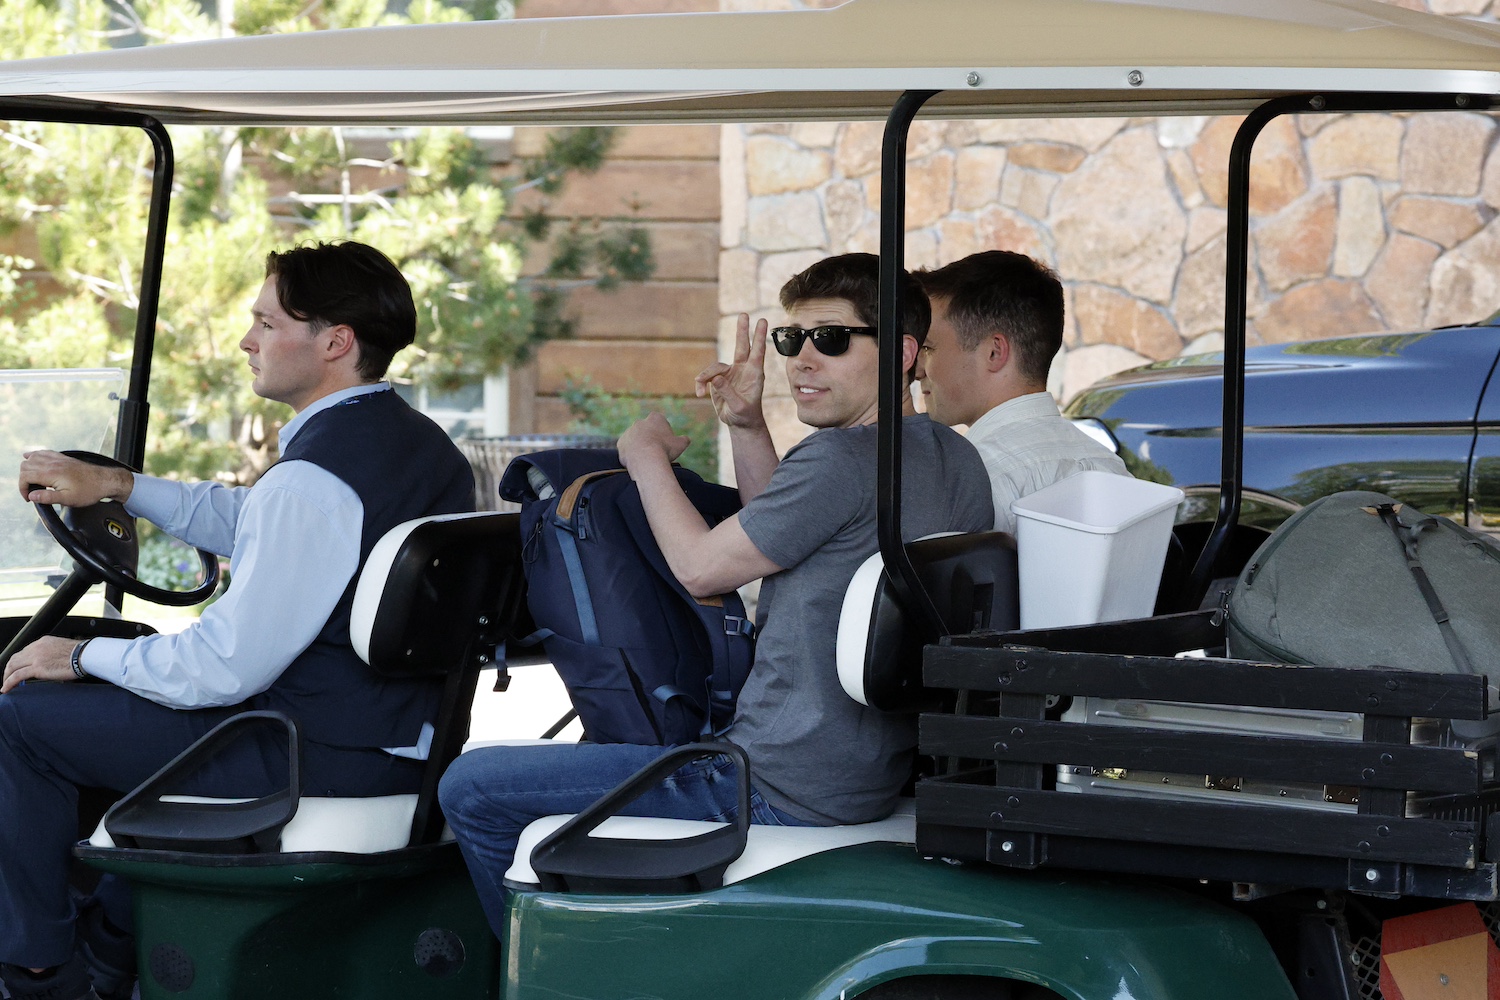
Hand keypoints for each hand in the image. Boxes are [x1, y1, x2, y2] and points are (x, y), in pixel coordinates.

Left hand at [2, 636, 81, 692]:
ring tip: (6, 685)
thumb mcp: (63, 649)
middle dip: (9, 669)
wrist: (85, 655)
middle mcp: (37, 647)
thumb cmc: (81, 654)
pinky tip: (6, 689)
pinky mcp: (38, 668)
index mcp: (43, 642)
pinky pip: (17, 676)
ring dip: (6, 676)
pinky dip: (8, 683)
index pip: (25, 651)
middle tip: (8, 678)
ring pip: (12, 666)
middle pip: (15, 658)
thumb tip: (51, 666)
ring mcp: (36, 657)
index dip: (19, 662)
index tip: (18, 669)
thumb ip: (53, 654)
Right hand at [18, 450, 133, 506]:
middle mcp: (52, 463)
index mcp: (51, 473)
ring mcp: (57, 459)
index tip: (29, 498)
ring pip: (32, 457)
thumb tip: (31, 495)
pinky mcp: (62, 458)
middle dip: (23, 479)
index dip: (22, 488)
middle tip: (31, 491)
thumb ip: (47, 497)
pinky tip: (32, 459)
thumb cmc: (88, 491)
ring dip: (27, 468)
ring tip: (31, 481)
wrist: (104, 481)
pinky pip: (43, 452)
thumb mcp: (67, 499)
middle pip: (25, 466)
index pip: (25, 476)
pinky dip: (34, 456)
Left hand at [618, 413, 690, 475]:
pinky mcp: (620, 443)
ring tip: (647, 459)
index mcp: (655, 418)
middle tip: (656, 451)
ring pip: (635, 440)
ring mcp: (628, 432)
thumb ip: (684, 440)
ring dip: (640, 447)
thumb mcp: (681, 444)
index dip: (664, 432)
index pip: (660, 421)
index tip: (666, 442)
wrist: (646, 459)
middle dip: (650, 439)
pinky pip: (626, 449)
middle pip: (646, 430)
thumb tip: (686, 439)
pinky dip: (631, 455)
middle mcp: (640, 422)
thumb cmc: (665, 450)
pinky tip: (638, 462)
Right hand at [695, 314, 767, 429]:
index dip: (759, 337)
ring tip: (700, 392)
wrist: (739, 423)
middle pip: (742, 346)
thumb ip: (728, 392)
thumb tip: (715, 378)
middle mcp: (743, 369)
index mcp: (754, 374)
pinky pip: (706, 376)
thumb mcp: (738, 406)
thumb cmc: (745, 415)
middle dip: (742, 330)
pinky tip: (699, 394)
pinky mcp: (718, 379)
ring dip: (705, 376)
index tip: (762, 321)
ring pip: (715, 366)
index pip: (757, 352)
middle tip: (744, 314)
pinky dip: (700, 384)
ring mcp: (730, 373)